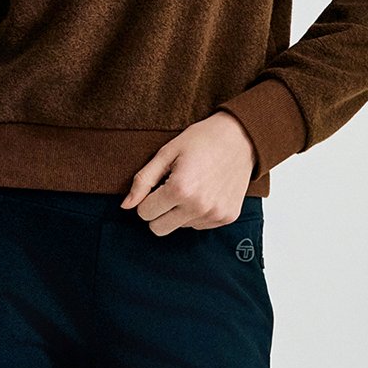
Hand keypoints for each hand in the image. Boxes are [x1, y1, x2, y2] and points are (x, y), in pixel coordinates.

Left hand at [120, 110, 258, 234]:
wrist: (241, 138)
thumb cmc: (202, 140)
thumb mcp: (166, 153)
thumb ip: (143, 180)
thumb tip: (125, 206)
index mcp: (180, 189)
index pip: (144, 213)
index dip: (146, 198)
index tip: (157, 184)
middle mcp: (198, 207)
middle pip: (159, 229)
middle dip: (158, 211)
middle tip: (169, 190)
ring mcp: (214, 215)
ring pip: (179, 227)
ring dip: (180, 211)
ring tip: (192, 185)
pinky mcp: (227, 218)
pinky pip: (199, 226)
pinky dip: (197, 213)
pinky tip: (205, 191)